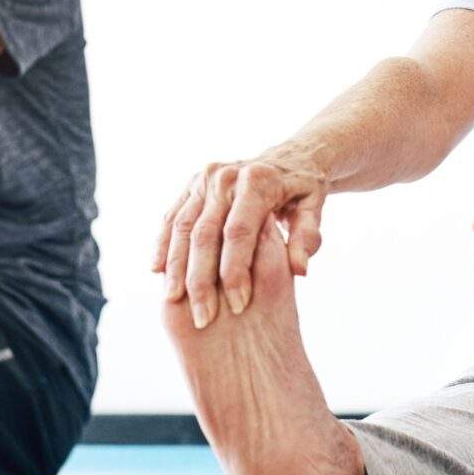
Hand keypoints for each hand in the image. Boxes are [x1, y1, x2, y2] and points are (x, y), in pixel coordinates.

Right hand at [152, 150, 329, 327]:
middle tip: (204, 316)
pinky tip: (158, 271)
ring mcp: (204, 179)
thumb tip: (299, 269)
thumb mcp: (315, 211)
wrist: (288, 159)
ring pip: (182, 226)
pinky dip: (163, 244)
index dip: (236, 270)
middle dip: (201, 278)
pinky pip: (172, 218)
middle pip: (205, 232)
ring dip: (175, 266)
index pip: (239, 232)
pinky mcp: (191, 185)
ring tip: (173, 299)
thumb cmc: (303, 192)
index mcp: (258, 182)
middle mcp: (226, 176)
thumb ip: (307, 239)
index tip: (239, 305)